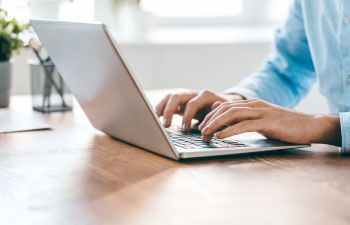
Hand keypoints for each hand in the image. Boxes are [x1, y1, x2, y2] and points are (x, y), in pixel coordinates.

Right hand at [155, 89, 243, 131]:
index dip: (187, 117)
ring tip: (155, 119)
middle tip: (166, 125)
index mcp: (205, 95)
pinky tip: (155, 117)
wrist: (225, 103)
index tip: (184, 130)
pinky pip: (168, 102)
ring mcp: (186, 96)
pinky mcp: (180, 102)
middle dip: (169, 110)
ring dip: (161, 107)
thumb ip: (215, 120)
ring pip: (170, 97)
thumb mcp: (223, 115)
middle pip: (177, 96)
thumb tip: (209, 127)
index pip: (192, 104)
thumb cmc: (223, 111)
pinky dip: (161, 108)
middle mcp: (193, 93)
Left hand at [198, 99, 340, 145]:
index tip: (202, 125)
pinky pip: (244, 125)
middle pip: (225, 109)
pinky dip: (230, 130)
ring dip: (216, 124)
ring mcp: (261, 112)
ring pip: (232, 114)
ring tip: (205, 133)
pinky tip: (221, 136)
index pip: (225, 106)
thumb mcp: (261, 121)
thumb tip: (226, 119)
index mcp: (252, 104)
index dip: (211, 115)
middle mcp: (254, 105)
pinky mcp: (267, 122)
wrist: (309, 125)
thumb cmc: (285, 126)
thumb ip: (245, 119)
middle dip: (210, 120)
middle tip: (200, 131)